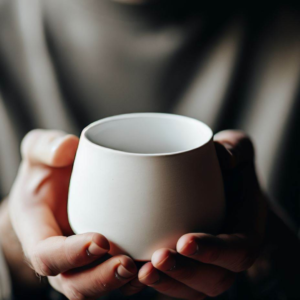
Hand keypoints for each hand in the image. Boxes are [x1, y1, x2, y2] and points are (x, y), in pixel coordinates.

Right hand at [8, 129, 143, 298]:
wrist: (60, 185)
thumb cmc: (49, 171)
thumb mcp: (40, 151)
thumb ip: (45, 146)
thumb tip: (66, 148)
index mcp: (37, 232)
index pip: (46, 256)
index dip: (70, 255)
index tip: (100, 239)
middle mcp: (60, 256)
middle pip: (75, 284)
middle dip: (102, 280)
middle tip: (129, 264)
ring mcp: (82, 261)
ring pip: (100, 287)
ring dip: (124, 285)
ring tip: (150, 268)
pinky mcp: (102, 257)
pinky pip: (117, 277)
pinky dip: (137, 277)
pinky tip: (158, 263)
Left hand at [138, 130, 267, 298]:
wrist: (222, 186)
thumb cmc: (228, 169)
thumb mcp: (236, 150)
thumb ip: (234, 149)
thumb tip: (222, 156)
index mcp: (246, 232)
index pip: (238, 252)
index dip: (214, 252)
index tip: (184, 241)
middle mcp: (228, 255)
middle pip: (214, 280)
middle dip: (185, 273)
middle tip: (156, 258)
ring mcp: (207, 264)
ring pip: (192, 290)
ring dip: (167, 284)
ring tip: (141, 271)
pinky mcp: (187, 264)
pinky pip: (175, 285)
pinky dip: (156, 282)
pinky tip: (131, 271)